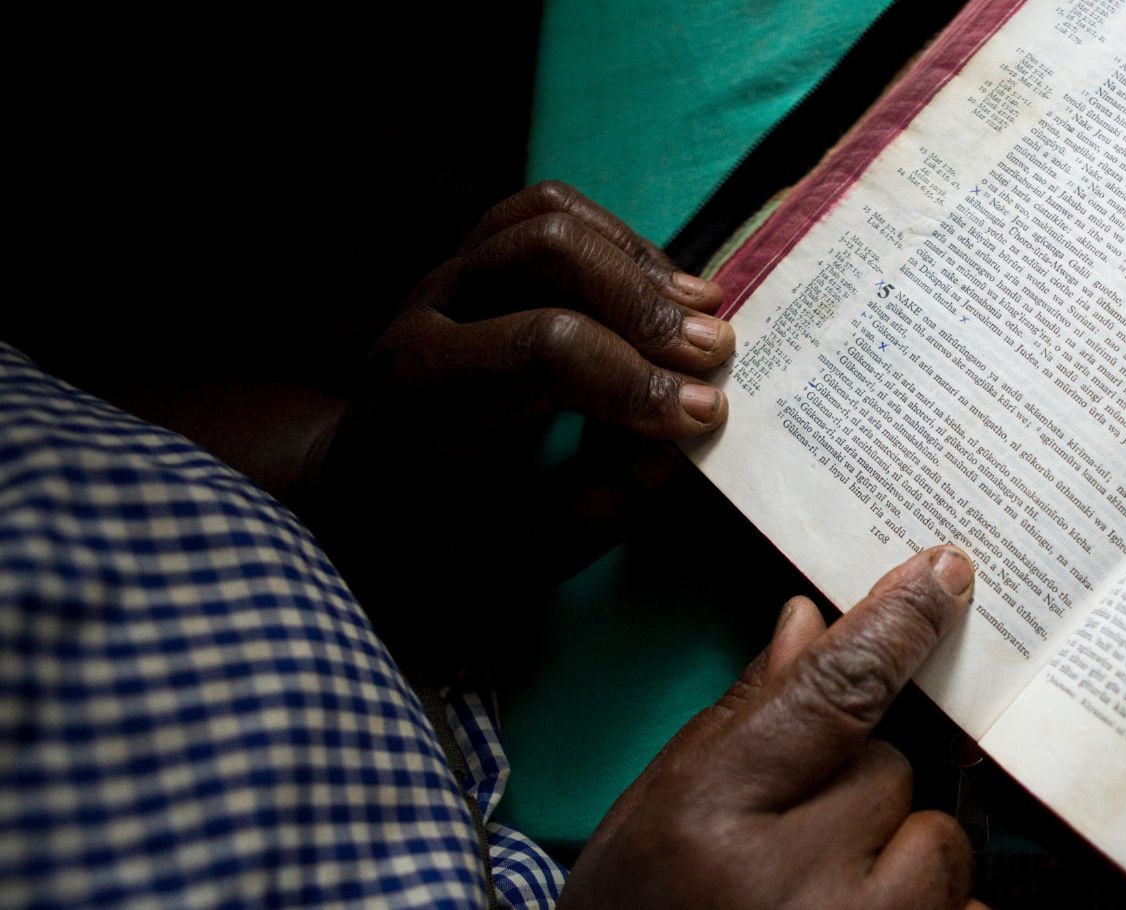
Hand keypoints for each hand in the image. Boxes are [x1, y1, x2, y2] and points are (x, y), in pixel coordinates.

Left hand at [308, 181, 734, 660]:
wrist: (363, 498)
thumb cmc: (441, 535)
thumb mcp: (515, 553)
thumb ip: (598, 502)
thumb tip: (684, 442)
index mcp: (422, 393)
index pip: (543, 349)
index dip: (636, 378)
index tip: (705, 415)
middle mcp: (427, 313)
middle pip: (546, 253)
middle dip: (643, 301)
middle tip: (716, 354)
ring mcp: (449, 275)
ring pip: (548, 218)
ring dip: (638, 261)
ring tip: (705, 316)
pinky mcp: (476, 260)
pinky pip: (548, 211)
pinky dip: (619, 241)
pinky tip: (665, 293)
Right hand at [561, 547, 989, 909]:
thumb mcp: (662, 808)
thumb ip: (746, 716)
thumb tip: (811, 622)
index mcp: (711, 814)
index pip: (832, 692)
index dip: (894, 625)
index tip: (945, 575)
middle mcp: (789, 882)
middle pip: (891, 770)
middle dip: (858, 792)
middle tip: (795, 844)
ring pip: (937, 842)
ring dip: (900, 861)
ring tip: (823, 902)